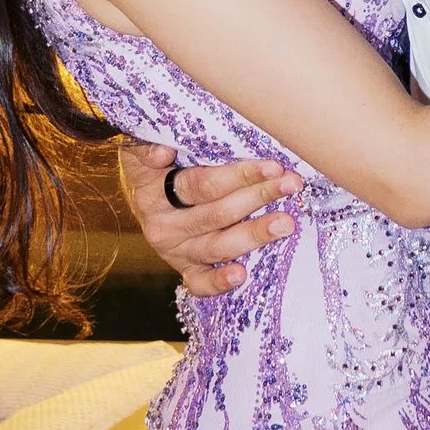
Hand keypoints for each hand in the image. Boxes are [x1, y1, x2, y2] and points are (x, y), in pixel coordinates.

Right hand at [120, 138, 295, 294]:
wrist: (139, 194)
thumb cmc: (152, 165)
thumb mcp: (142, 149)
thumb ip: (149, 146)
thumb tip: (163, 153)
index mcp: (152, 191)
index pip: (201, 184)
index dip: (239, 176)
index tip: (272, 166)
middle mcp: (161, 225)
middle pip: (217, 213)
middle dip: (258, 197)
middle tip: (290, 185)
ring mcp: (173, 251)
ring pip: (216, 246)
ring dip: (253, 234)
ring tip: (285, 223)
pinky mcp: (184, 269)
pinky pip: (200, 282)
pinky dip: (219, 281)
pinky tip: (241, 274)